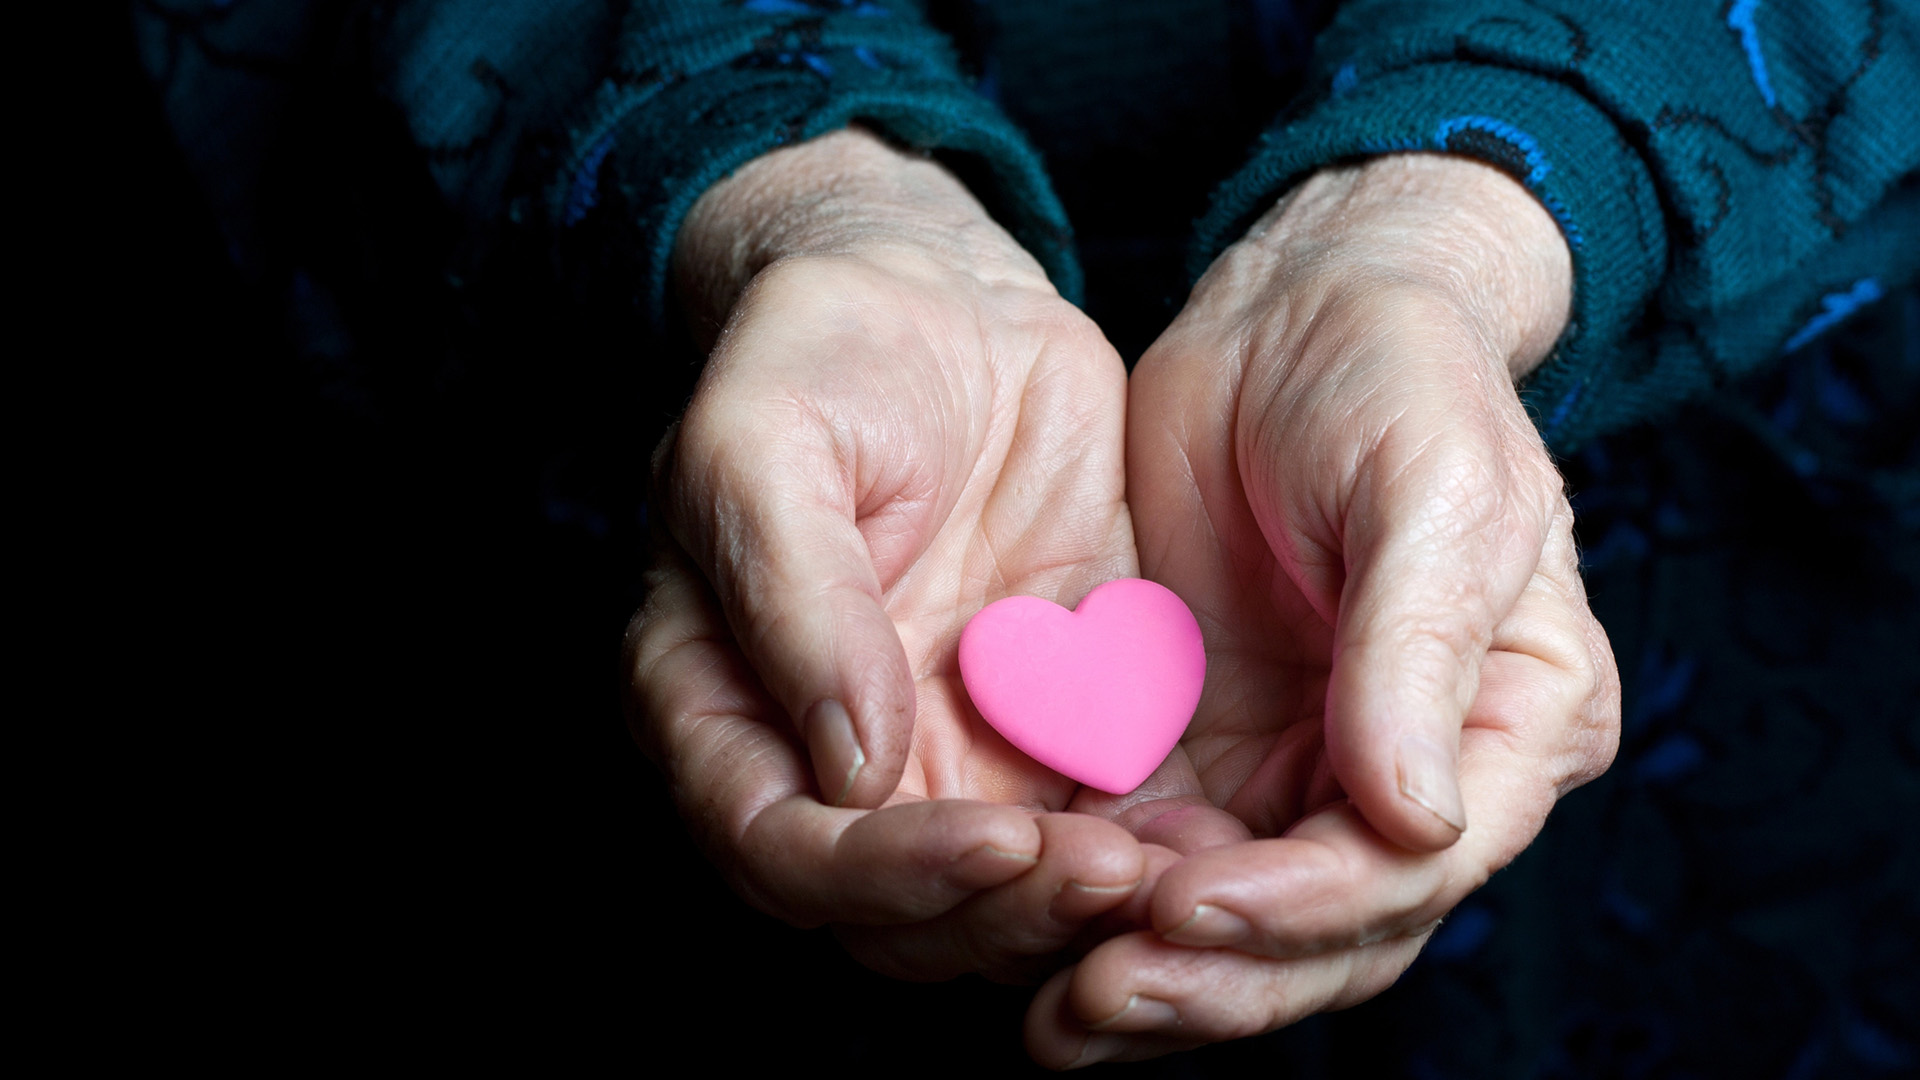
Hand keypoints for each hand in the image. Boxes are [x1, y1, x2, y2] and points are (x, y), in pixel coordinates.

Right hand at [624, 128, 1171, 981]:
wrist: (942, 303)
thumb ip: (793, 599)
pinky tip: (1220, 834)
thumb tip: (849, 768)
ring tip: (1178, 870)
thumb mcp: (762, 441)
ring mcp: (950, 757)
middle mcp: (832, 763)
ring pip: (1009, 900)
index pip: (783, 854)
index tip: (996, 841)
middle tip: (1112, 872)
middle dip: (1006, 912)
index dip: (882, 875)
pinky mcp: (1053, 731)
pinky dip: (1154, 854)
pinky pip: (1101, 829)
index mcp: (725, 713)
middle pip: (904, 915)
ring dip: (1086, 907)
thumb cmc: (819, 356)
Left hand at [1027, 154, 1621, 1063]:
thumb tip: (1414, 822)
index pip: (1413, 865)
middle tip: (1098, 995)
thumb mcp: (1430, 489)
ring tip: (1055, 1009)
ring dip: (1151, 971)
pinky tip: (1025, 930)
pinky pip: (1157, 853)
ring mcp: (1305, 768)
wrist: (1298, 310)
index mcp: (1510, 722)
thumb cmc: (1399, 375)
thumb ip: (1415, 649)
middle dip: (1217, 975)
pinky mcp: (1209, 745)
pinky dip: (1099, 905)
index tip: (1189, 902)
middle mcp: (1416, 772)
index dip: (1303, 905)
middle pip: (1326, 931)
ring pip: (1237, 920)